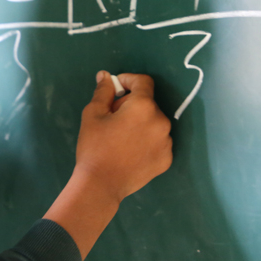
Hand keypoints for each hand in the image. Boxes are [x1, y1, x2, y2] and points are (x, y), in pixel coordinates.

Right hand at [44, 72, 171, 258]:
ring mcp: (167, 142)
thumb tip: (106, 76)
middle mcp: (161, 121)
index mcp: (144, 106)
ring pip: (154, 123)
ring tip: (121, 138)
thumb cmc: (94, 146)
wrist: (101, 184)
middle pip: (148, 104)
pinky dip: (147, 141)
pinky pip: (158, 141)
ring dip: (140, 123)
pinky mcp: (167, 159)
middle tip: (112, 119)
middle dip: (131, 106)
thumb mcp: (93, 114)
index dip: (128, 80)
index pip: (143, 82)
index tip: (116, 89)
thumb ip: (103, 91)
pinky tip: (130, 152)